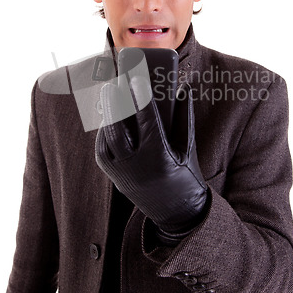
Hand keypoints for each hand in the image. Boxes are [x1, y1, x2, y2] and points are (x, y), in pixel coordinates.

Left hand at [95, 76, 207, 233]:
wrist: (178, 214)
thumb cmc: (186, 175)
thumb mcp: (188, 147)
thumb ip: (185, 116)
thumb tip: (183, 88)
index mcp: (160, 159)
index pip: (147, 122)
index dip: (141, 98)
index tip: (137, 79)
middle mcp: (137, 168)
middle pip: (118, 131)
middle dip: (114, 104)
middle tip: (113, 82)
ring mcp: (123, 175)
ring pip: (107, 141)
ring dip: (107, 116)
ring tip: (109, 94)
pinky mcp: (115, 179)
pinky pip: (103, 151)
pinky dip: (105, 132)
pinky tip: (109, 116)